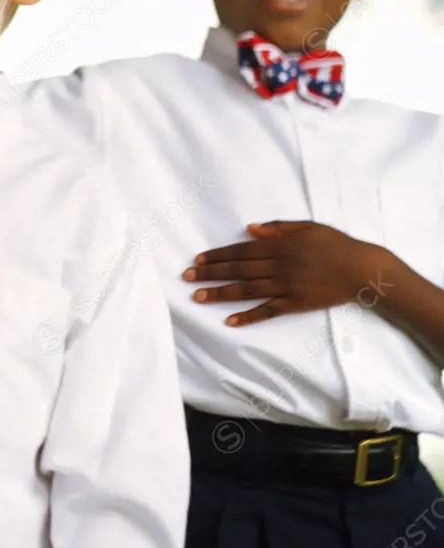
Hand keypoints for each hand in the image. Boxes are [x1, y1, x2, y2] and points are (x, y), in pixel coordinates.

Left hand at [182, 220, 388, 326]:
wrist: (360, 268)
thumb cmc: (335, 244)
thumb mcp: (307, 227)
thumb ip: (277, 228)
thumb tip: (249, 229)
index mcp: (279, 245)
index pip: (240, 251)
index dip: (217, 256)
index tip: (197, 260)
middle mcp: (277, 266)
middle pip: (237, 270)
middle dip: (209, 274)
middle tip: (186, 278)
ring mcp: (284, 286)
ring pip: (246, 290)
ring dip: (220, 294)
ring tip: (197, 297)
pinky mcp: (293, 304)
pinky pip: (266, 311)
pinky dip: (247, 317)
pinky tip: (229, 321)